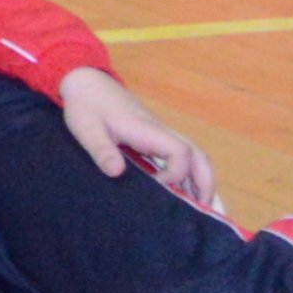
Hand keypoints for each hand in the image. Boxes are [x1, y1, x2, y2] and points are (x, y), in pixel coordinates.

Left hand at [55, 67, 220, 215]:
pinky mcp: (153, 139)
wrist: (86, 82)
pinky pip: (179, 158)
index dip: (175, 175)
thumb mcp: (87, 128)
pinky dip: (186, 176)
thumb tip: (117, 173)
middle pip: (198, 156)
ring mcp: (159, 136)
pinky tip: (180, 193)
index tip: (156, 189)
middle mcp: (161, 133)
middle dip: (205, 182)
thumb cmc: (86, 105)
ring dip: (199, 180)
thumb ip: (101, 150)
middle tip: (202, 210)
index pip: (180, 153)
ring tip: (196, 209)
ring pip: (193, 157)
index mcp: (148, 131)